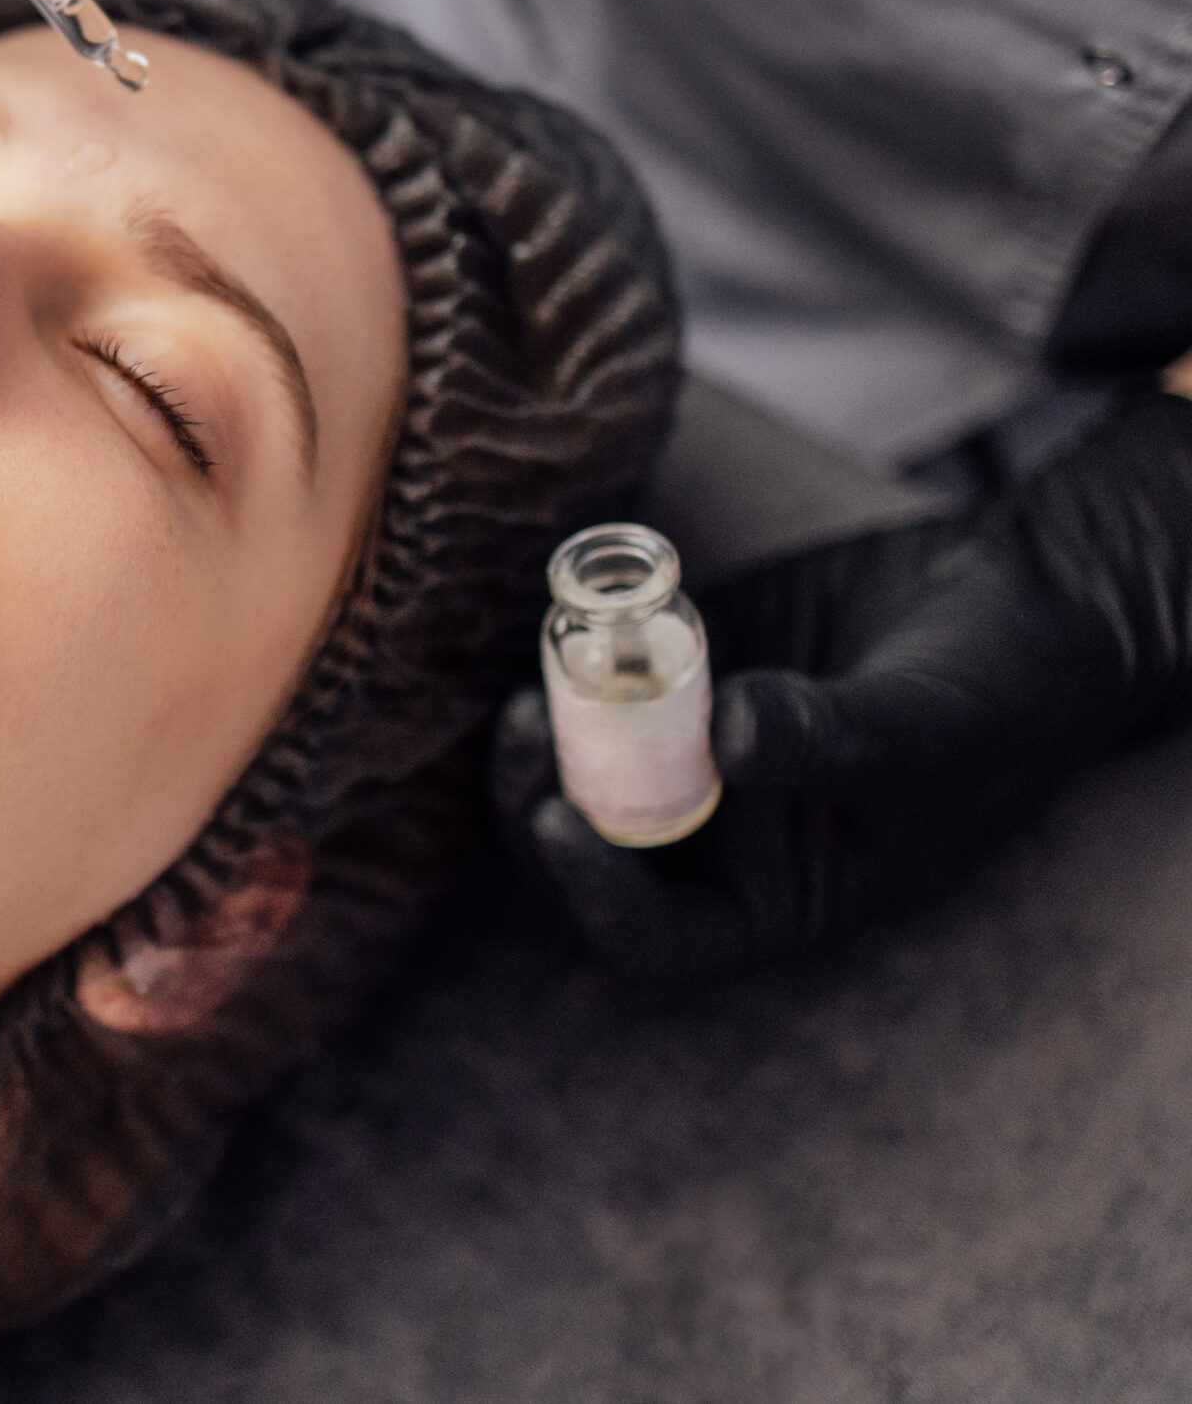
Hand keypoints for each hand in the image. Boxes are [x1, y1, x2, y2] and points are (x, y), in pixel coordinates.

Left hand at [494, 388, 1191, 977]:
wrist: (1011, 598)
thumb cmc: (993, 695)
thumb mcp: (922, 727)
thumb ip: (827, 738)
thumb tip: (724, 737)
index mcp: (776, 898)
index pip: (656, 937)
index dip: (595, 895)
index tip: (558, 819)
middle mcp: (719, 843)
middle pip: (590, 855)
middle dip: (537, 806)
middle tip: (525, 727)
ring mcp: (690, 762)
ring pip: (575, 775)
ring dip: (537, 742)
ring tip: (533, 687)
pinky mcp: (679, 683)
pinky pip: (596, 691)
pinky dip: (569, 666)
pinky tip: (568, 621)